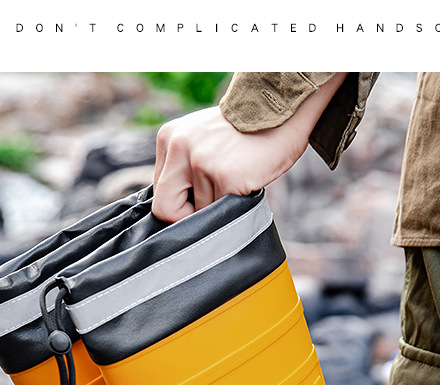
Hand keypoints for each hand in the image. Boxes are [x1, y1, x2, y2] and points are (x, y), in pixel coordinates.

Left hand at [152, 74, 344, 222]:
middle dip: (187, 217)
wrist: (281, 112)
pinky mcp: (224, 176)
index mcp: (168, 137)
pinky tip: (246, 182)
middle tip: (210, 206)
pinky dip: (235, 207)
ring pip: (197, 214)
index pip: (158, 193)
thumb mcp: (201, 140)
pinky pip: (220, 213)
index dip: (178, 204)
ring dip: (218, 207)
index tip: (198, 199)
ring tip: (236, 181)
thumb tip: (173, 210)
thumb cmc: (243, 134)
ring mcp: (201, 161)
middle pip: (165, 210)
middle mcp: (179, 146)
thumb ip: (182, 168)